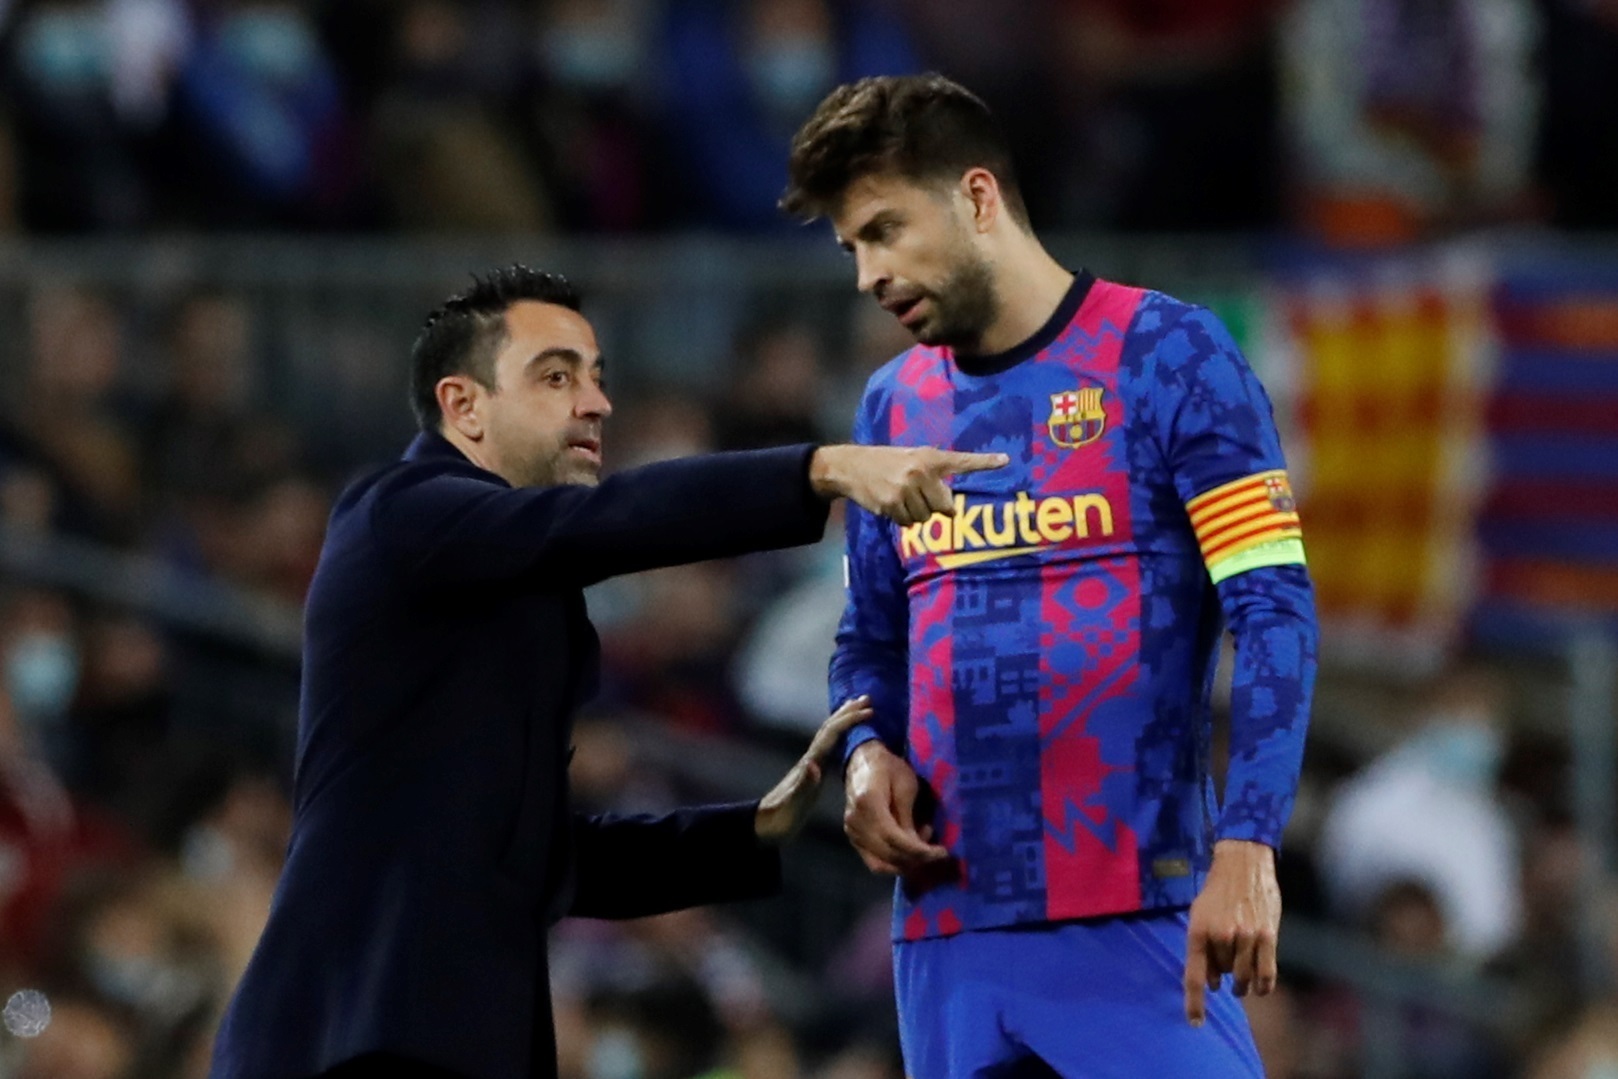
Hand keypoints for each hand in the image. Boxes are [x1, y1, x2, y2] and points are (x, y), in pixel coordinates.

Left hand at [755, 697, 872, 844]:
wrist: (764, 826)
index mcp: (810, 764)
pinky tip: (844, 739)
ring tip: (856, 709)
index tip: (869, 711)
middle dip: (847, 712)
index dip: (849, 720)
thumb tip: (814, 765)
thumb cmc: (780, 818)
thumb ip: (804, 785)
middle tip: (866, 699)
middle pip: (829, 728)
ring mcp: (810, 766)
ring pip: (828, 735)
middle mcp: (810, 760)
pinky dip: (839, 736)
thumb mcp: (793, 805)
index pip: (831, 734)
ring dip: (842, 720)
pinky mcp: (811, 774)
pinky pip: (829, 748)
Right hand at [810, 445, 1008, 525]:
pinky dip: (902, 518)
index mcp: (929, 457)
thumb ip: (932, 476)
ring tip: (900, 496)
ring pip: (926, 518)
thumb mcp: (911, 458)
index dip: (984, 462)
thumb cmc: (886, 463)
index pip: (962, 461)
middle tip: (918, 495)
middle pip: (945, 506)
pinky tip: (891, 503)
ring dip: (916, 513)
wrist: (851, 466)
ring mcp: (906, 488)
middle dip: (934, 507)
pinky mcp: (893, 503)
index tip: (1005, 460)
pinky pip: (909, 523)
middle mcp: (921, 471)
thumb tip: (950, 510)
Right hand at [843, 740, 948, 873]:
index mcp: (868, 802)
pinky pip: (874, 862)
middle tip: (938, 854)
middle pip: (887, 854)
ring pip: (880, 864)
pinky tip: (909, 852)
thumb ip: (908, 816)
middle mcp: (855, 822)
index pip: (893, 837)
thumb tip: (917, 845)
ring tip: (924, 849)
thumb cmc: (888, 767)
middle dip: (917, 860)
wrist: (862, 762)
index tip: (941, 853)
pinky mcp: (853, 838)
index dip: (918, 850)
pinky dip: (894, 863)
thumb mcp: (905, 785)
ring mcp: (851, 832)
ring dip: (906, 864)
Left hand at [1183, 840, 1281, 1026]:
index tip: (1195, 1023)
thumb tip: (1209, 982)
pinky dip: (1263, 985)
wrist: (1243, 864)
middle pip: (1221, 975)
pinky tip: (1260, 988)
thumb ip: (1201, 947)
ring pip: (1243, 977)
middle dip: (1222, 974)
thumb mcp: (1198, 914)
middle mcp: (1221, 936)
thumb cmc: (1217, 891)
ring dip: (1242, 983)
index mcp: (1198, 930)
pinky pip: (1266, 973)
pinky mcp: (1268, 936)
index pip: (1194, 976)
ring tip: (1241, 980)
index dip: (1195, 1002)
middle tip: (1225, 964)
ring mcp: (1246, 937)